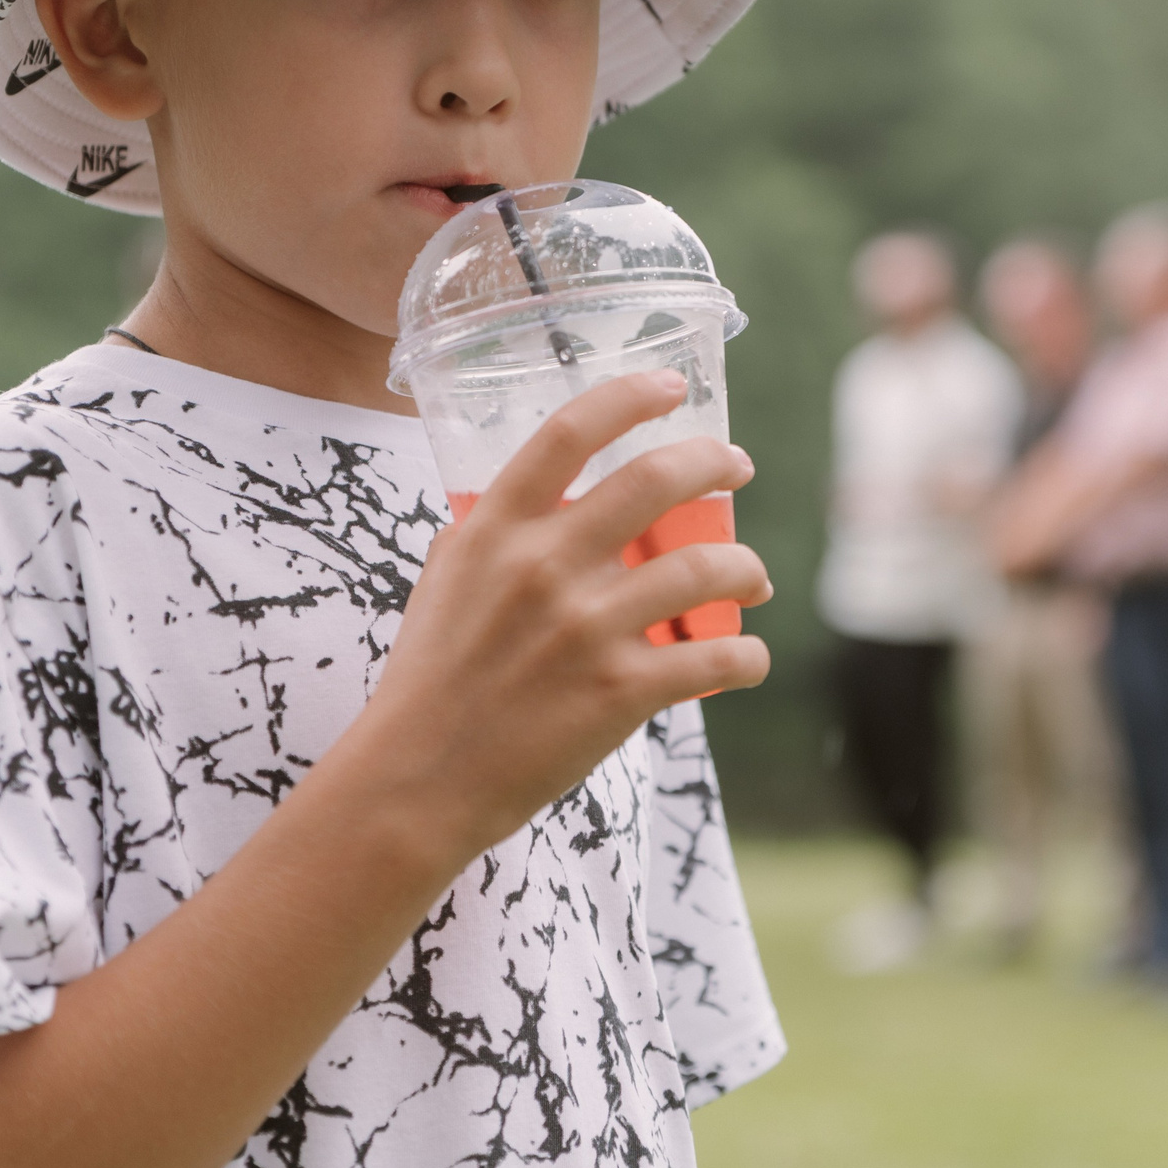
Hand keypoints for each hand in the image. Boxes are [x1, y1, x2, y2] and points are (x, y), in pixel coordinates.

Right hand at [354, 370, 771, 867]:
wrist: (415, 781)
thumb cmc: (429, 681)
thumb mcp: (444, 583)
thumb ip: (491, 532)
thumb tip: (538, 497)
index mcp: (496, 529)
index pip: (571, 431)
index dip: (632, 395)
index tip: (673, 386)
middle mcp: (545, 565)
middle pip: (656, 479)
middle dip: (715, 462)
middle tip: (736, 468)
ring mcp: (586, 628)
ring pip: (705, 567)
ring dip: (746, 567)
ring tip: (752, 578)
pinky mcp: (620, 691)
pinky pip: (716, 658)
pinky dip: (747, 656)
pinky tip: (748, 658)